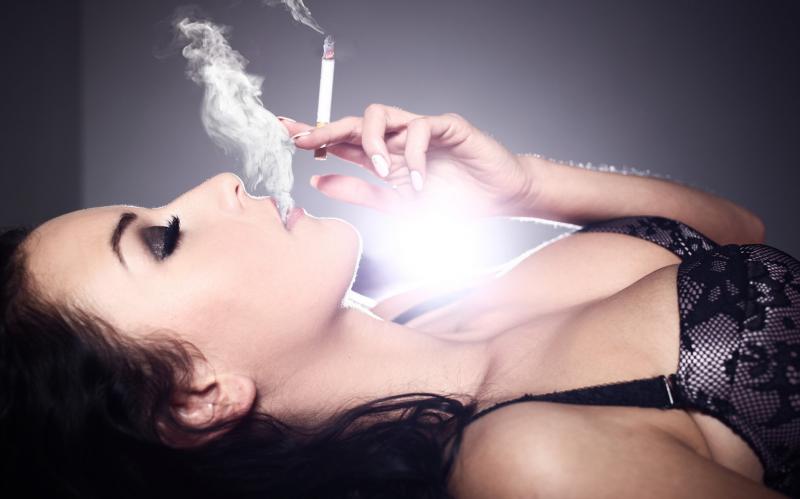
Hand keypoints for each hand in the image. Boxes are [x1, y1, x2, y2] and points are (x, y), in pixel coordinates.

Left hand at [280, 104, 539, 216]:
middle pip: (353, 121)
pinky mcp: (447, 125)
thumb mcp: (399, 206)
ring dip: (371, 139)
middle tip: (304, 139)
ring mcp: (420, 129)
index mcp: (384, 157)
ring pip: (380, 112)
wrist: (500, 200)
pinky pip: (421, 128)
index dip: (315, 135)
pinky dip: (415, 155)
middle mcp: (397, 139)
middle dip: (326, 127)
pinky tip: (419, 181)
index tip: (287, 136)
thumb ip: (361, 193)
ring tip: (378, 168)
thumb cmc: (456, 201)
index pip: (342, 141)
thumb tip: (318, 181)